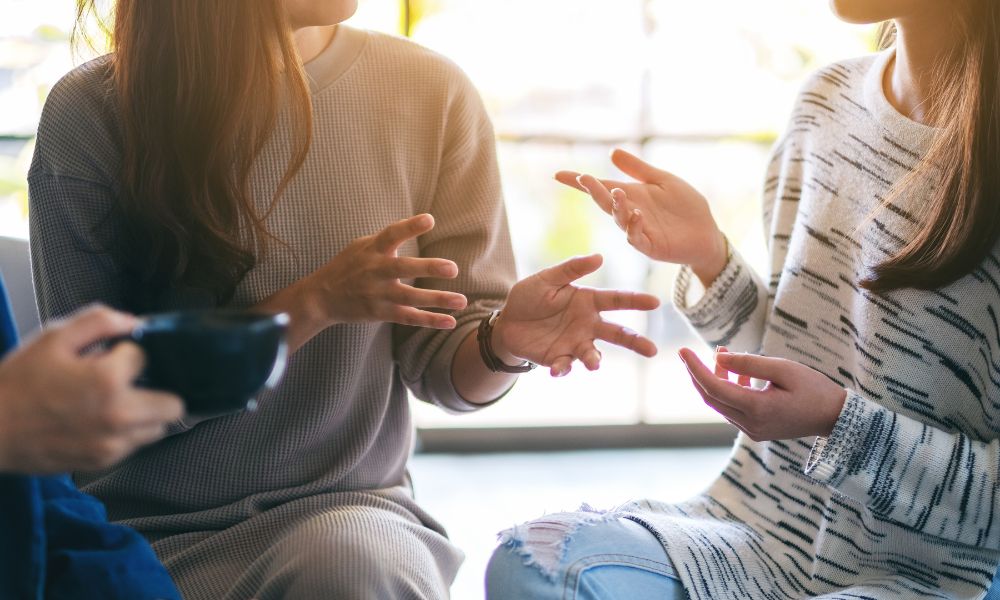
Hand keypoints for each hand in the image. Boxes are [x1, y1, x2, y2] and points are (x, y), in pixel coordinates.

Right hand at [0, 306, 184, 473]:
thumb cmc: (17, 384)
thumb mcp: (53, 338)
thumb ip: (99, 322)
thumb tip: (133, 322)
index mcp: (108, 380)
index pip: (145, 357)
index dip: (127, 353)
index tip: (108, 356)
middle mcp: (119, 415)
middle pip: (173, 404)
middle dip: (157, 388)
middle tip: (130, 383)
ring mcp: (113, 443)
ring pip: (158, 429)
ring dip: (146, 413)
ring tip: (114, 403)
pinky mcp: (103, 461)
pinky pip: (134, 445)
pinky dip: (127, 433)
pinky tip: (99, 421)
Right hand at [292, 214, 467, 330]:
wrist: (321, 297)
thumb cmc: (348, 266)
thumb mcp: (362, 246)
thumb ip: (387, 239)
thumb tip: (416, 224)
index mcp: (372, 250)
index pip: (391, 235)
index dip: (409, 227)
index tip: (429, 219)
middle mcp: (375, 271)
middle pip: (402, 268)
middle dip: (427, 268)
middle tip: (452, 268)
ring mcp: (378, 294)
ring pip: (410, 297)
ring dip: (437, 299)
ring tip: (462, 301)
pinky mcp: (380, 313)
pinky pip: (408, 317)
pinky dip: (429, 320)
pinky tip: (450, 321)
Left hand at [492, 254, 659, 376]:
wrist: (507, 322)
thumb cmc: (530, 296)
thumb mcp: (547, 278)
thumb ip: (571, 269)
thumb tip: (599, 257)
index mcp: (588, 302)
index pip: (617, 300)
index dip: (636, 301)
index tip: (655, 302)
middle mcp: (588, 325)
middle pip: (617, 334)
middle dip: (635, 342)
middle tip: (652, 350)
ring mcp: (575, 344)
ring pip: (593, 354)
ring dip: (594, 360)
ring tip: (594, 365)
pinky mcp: (560, 359)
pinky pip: (566, 365)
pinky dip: (563, 368)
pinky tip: (556, 369)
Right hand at [556, 149, 727, 285]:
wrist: (706, 232)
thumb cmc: (685, 206)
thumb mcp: (662, 180)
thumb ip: (638, 169)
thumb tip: (612, 152)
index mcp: (630, 196)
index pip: (601, 188)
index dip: (579, 183)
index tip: (558, 175)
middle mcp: (629, 213)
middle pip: (605, 202)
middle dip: (593, 191)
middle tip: (583, 178)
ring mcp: (638, 231)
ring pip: (619, 220)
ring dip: (615, 207)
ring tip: (616, 192)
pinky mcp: (651, 246)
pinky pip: (637, 238)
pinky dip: (634, 227)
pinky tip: (637, 214)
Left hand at [678, 346, 846, 441]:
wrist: (836, 417)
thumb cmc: (814, 389)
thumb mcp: (783, 369)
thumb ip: (749, 364)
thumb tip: (719, 357)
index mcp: (756, 409)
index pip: (713, 387)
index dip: (695, 368)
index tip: (682, 351)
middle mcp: (750, 424)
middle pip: (711, 397)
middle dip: (698, 374)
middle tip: (691, 353)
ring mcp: (752, 430)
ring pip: (721, 403)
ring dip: (716, 379)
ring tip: (723, 355)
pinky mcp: (756, 430)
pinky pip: (732, 409)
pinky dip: (729, 390)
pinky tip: (737, 373)